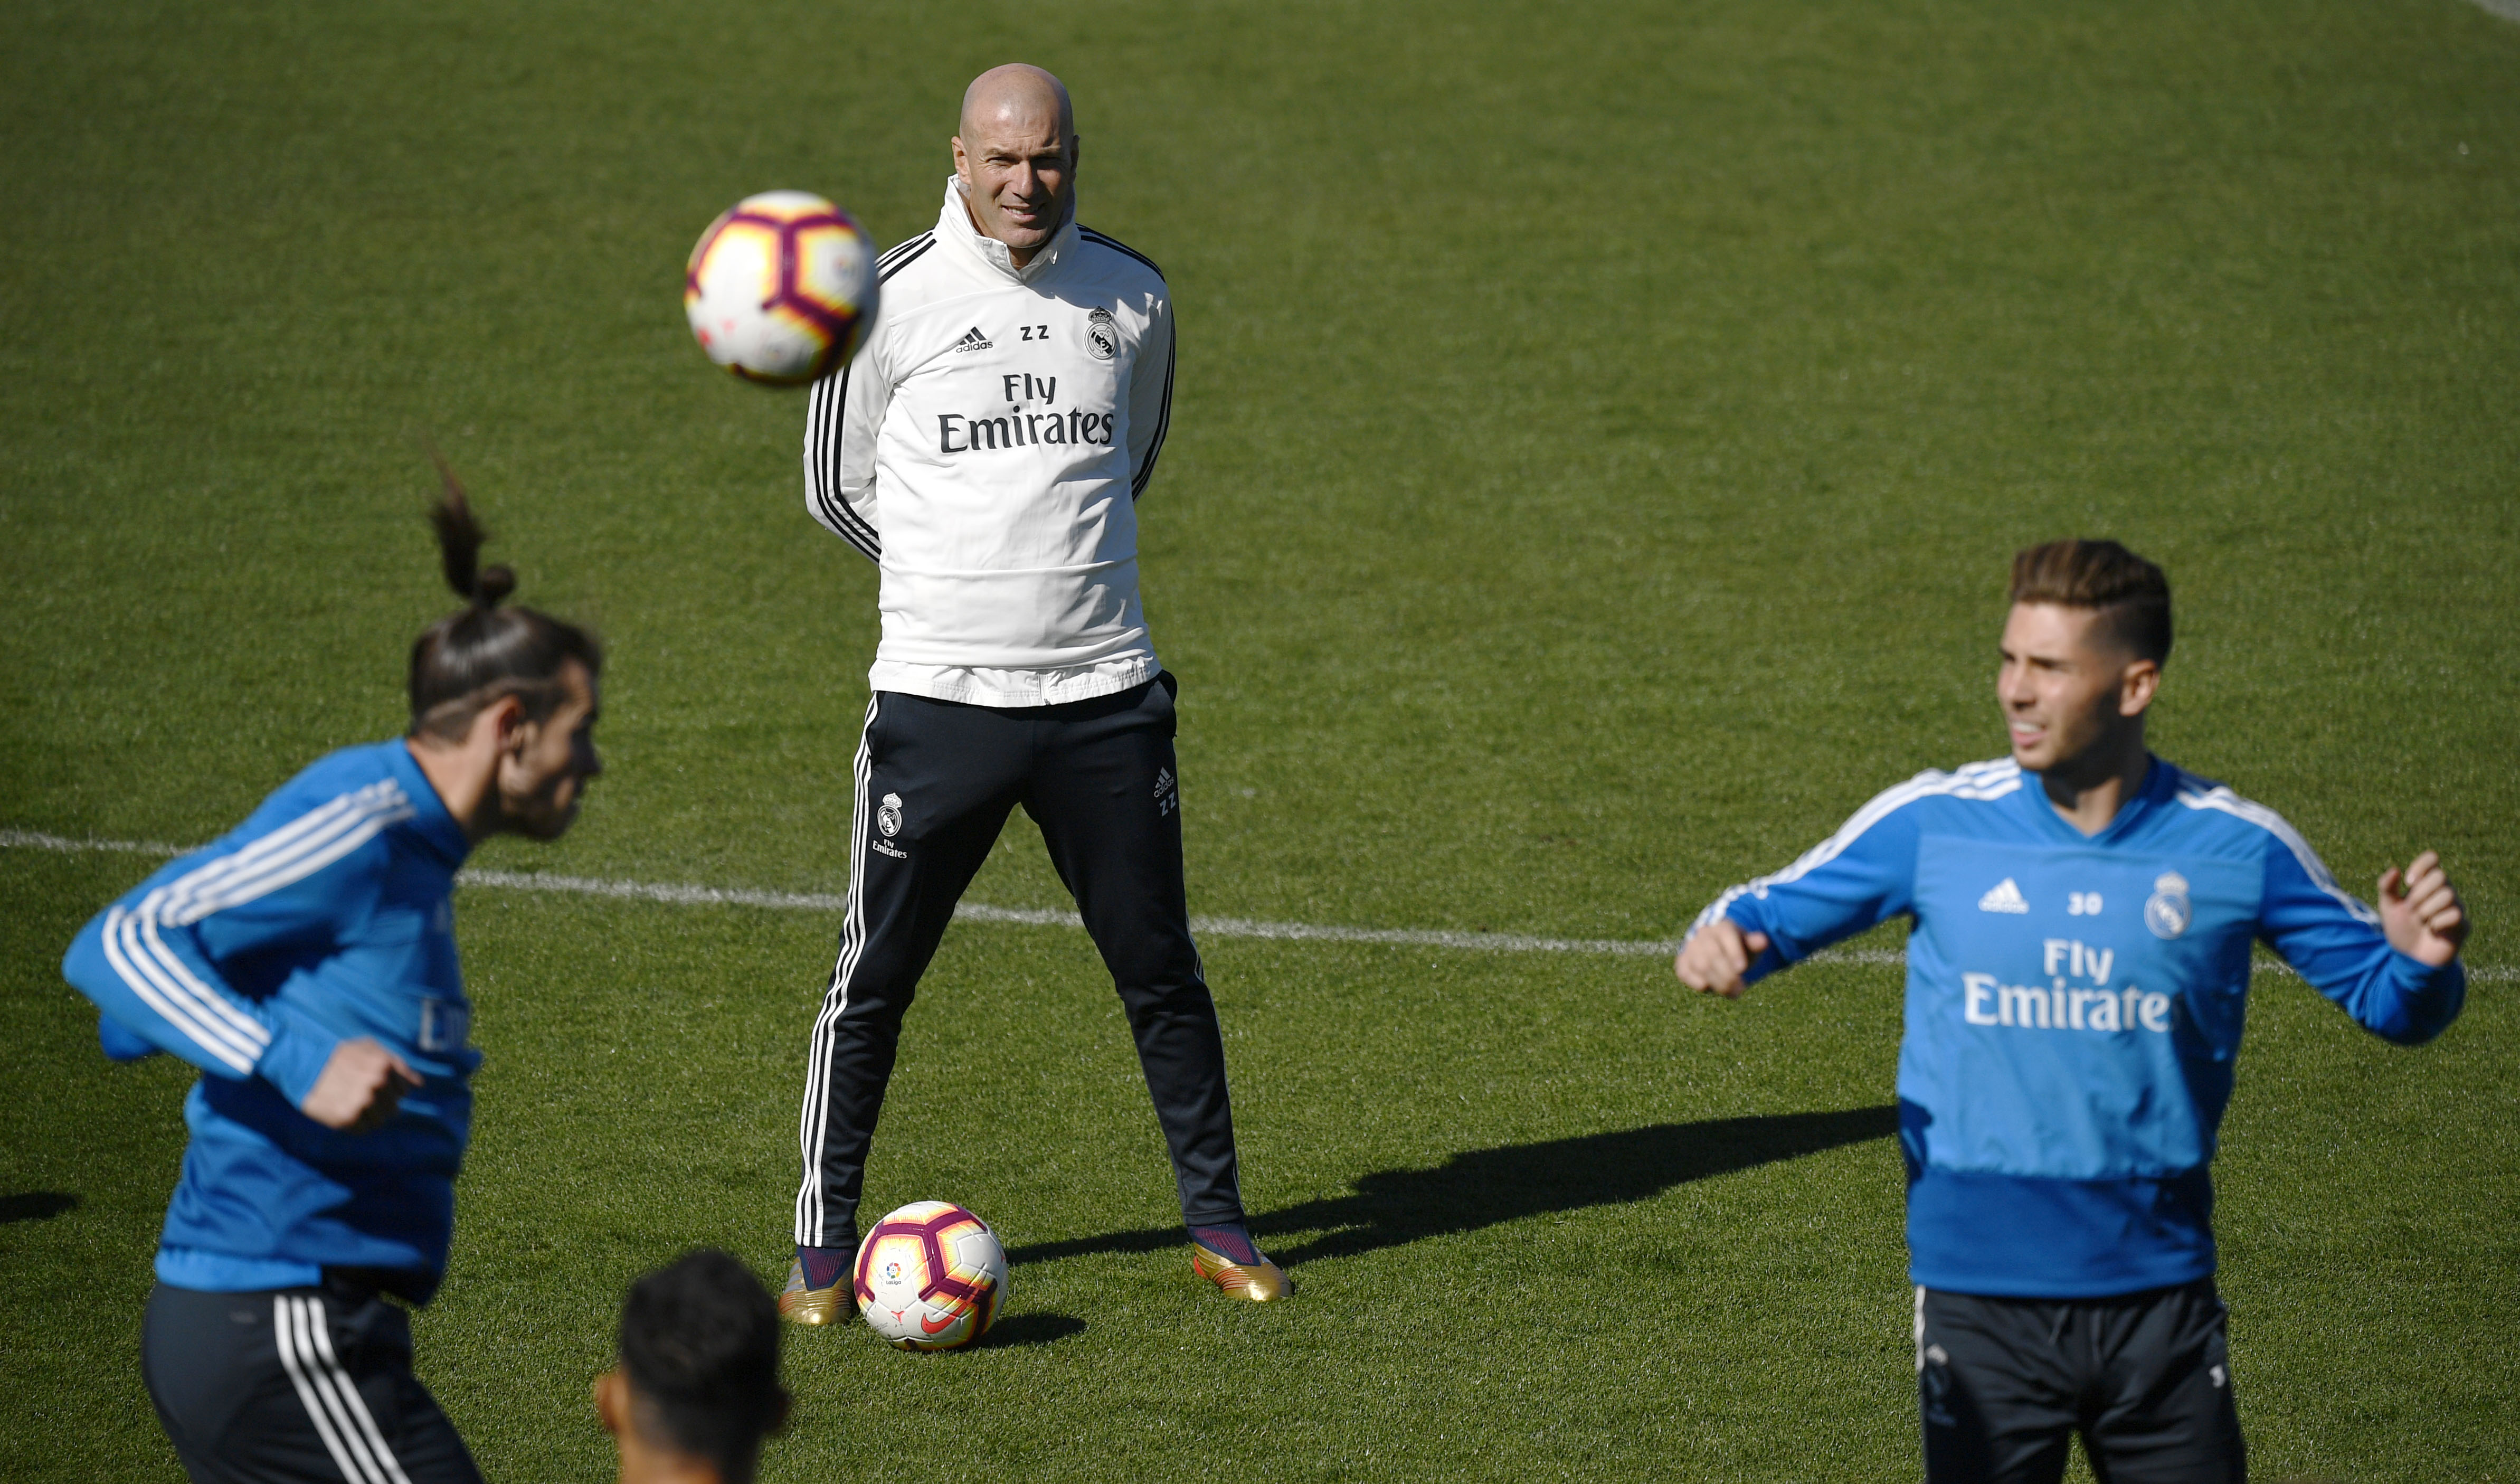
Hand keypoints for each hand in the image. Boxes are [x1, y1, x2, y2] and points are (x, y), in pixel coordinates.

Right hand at [301, 1038, 421, 1131]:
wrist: (301, 1061)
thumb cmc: (337, 1053)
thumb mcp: (369, 1048)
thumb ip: (396, 1064)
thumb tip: (418, 1084)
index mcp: (385, 1066)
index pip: (404, 1091)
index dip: (391, 1090)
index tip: (375, 1086)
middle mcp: (377, 1084)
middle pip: (393, 1108)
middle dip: (380, 1104)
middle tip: (360, 1096)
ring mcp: (362, 1102)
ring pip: (379, 1121)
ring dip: (368, 1116)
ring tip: (351, 1103)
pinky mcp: (346, 1117)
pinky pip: (362, 1129)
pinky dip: (355, 1124)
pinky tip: (343, 1110)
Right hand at [1676, 919, 1771, 998]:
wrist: (1716, 945)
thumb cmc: (1737, 946)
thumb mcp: (1748, 943)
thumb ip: (1755, 943)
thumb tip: (1763, 941)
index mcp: (1721, 926)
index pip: (1726, 935)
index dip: (1733, 952)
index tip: (1742, 969)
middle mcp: (1703, 934)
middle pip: (1713, 954)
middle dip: (1727, 974)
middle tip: (1740, 989)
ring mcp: (1690, 947)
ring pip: (1701, 965)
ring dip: (1717, 982)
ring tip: (1732, 992)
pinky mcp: (1682, 962)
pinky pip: (1685, 973)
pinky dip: (1697, 982)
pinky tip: (1710, 988)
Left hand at [2378, 851, 2467, 967]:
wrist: (2409, 956)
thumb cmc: (2401, 929)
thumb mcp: (2388, 907)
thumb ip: (2387, 887)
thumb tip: (2395, 869)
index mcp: (2425, 883)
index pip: (2432, 859)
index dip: (2421, 865)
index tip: (2408, 882)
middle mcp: (2444, 891)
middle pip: (2440, 877)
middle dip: (2420, 894)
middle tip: (2412, 909)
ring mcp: (2456, 907)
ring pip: (2448, 895)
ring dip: (2427, 910)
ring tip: (2421, 922)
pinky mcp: (2463, 924)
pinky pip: (2455, 914)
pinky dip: (2437, 923)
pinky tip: (2432, 930)